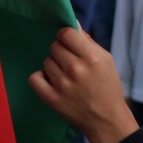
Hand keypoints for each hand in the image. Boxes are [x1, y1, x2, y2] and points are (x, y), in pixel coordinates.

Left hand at [28, 28, 138, 142]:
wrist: (106, 118)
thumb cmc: (107, 86)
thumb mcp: (106, 59)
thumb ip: (88, 42)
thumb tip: (72, 24)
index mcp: (92, 57)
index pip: (66, 33)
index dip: (67, 37)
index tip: (71, 44)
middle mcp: (75, 69)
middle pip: (55, 46)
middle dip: (62, 52)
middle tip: (71, 63)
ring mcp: (62, 84)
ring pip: (46, 61)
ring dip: (54, 66)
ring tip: (65, 76)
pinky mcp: (51, 98)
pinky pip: (34, 78)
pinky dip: (41, 78)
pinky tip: (51, 82)